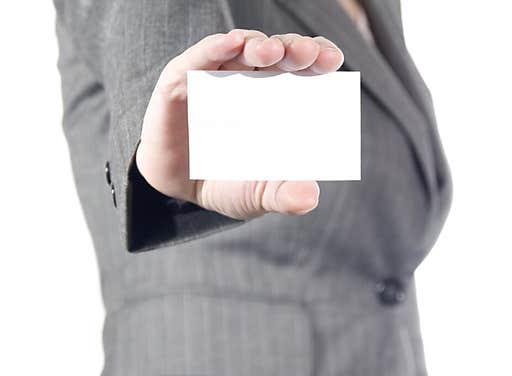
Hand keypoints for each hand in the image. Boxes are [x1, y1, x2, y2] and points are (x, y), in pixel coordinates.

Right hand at [136, 29, 344, 218]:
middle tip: (309, 54)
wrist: (180, 191)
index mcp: (282, 100)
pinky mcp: (183, 79)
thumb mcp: (260, 196)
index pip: (307, 69)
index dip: (320, 58)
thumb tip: (309, 197)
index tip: (331, 61)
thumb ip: (284, 196)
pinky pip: (201, 56)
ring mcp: (219, 76)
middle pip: (281, 53)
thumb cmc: (229, 184)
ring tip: (272, 53)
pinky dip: (217, 47)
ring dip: (261, 46)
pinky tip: (232, 43)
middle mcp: (254, 80)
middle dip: (297, 50)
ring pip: (244, 48)